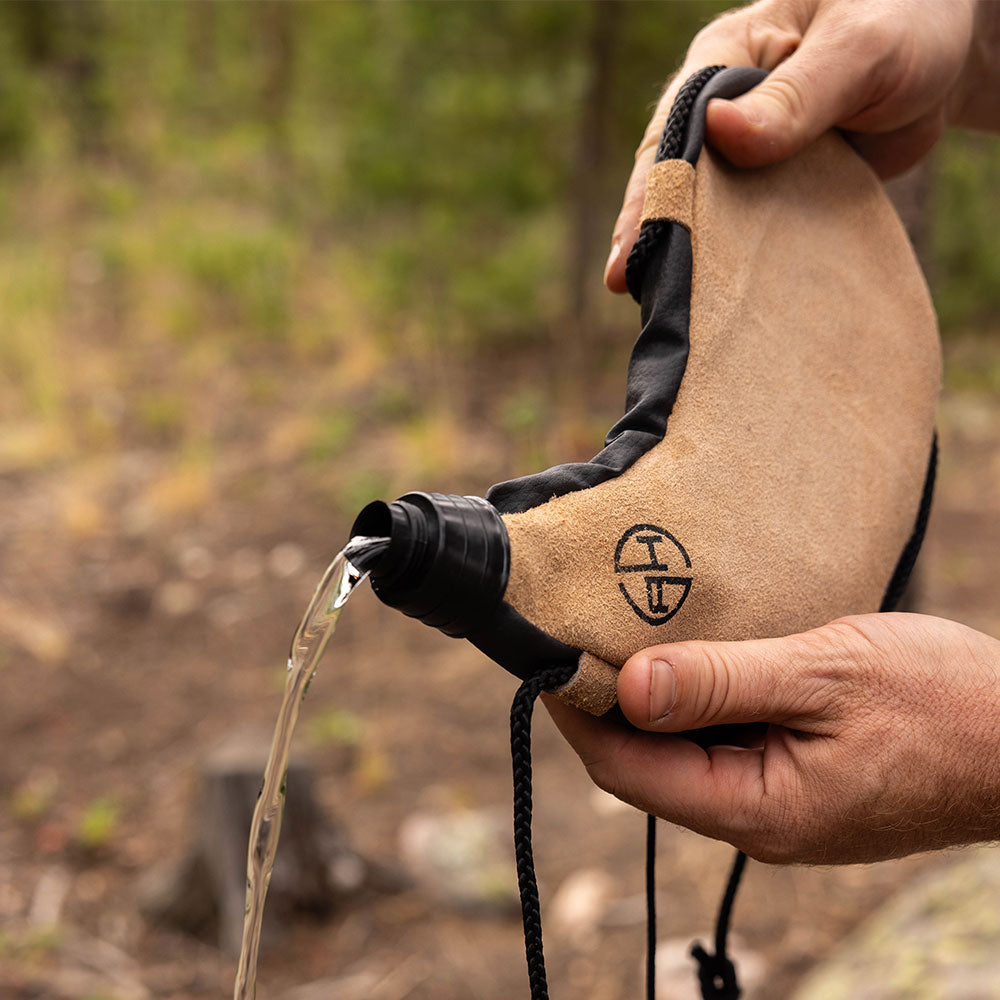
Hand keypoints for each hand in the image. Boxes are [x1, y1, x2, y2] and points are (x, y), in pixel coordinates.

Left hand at [545, 613, 999, 863]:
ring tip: (623, 638)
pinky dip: (695, 707)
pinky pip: (724, 748)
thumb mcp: (823, 675)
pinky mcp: (800, 783)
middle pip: (648, 767)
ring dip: (650, 704)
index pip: (628, 770)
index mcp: (756, 808)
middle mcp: (758, 820)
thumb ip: (722, 683)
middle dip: (606, 707)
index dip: (579, 715)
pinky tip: (690, 662)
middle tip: (576, 636)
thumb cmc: (940, 702)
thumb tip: (627, 685)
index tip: (545, 655)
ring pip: (684, 757)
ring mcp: (780, 805)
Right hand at [604, 0, 995, 292]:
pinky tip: (716, 298)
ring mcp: (748, 153)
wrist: (951, 57)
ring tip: (657, 304)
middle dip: (650, 230)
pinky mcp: (775, 186)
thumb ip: (795, 95)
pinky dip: (733, 260)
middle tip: (626, 285)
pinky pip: (748, 226)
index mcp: (725, 58)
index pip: (673, 131)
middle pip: (676, 177)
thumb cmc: (905, 20)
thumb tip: (721, 132)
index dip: (650, 191)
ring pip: (708, 208)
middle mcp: (723, 109)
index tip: (631, 246)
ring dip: (685, 252)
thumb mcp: (857, 48)